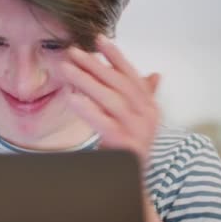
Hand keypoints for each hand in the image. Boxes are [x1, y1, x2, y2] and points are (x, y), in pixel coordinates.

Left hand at [61, 34, 160, 167]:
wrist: (129, 183)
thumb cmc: (128, 148)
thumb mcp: (135, 120)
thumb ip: (141, 97)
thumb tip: (154, 74)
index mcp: (149, 107)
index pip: (132, 75)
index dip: (116, 56)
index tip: (98, 38)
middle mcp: (148, 116)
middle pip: (118, 83)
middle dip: (95, 65)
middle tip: (73, 51)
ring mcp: (138, 131)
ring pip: (110, 99)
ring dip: (86, 81)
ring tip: (66, 68)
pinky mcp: (126, 146)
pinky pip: (104, 123)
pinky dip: (87, 109)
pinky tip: (72, 97)